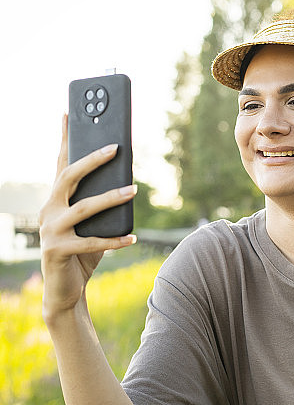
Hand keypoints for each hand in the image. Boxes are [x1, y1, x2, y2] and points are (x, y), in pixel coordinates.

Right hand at [39, 114, 136, 321]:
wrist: (65, 290)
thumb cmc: (83, 252)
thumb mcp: (93, 224)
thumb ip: (103, 205)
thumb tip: (129, 184)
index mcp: (56, 200)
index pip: (60, 163)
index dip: (65, 139)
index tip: (69, 113)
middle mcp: (49, 211)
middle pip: (68, 177)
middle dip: (91, 160)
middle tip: (116, 147)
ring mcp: (51, 231)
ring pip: (83, 208)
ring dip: (111, 198)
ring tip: (133, 190)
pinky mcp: (58, 251)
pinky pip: (91, 242)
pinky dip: (114, 240)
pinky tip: (132, 238)